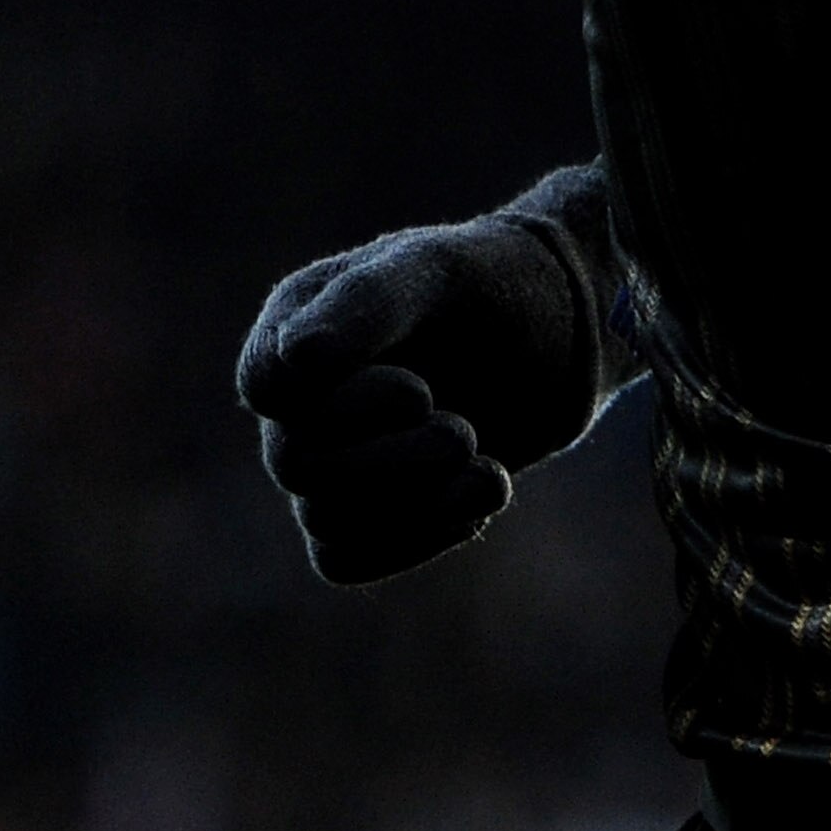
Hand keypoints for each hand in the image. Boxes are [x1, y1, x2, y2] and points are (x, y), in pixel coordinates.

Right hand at [238, 190, 607, 585]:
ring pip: (325, 519)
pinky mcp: (364, 508)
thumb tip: (295, 356)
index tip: (418, 393)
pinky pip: (347, 559)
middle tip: (462, 435)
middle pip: (296, 464)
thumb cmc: (494, 282)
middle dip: (391, 459)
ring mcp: (328, 455)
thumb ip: (368, 302)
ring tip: (482, 463)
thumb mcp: (440, 272)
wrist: (564, 332)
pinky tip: (474, 495)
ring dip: (415, 500)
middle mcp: (300, 395)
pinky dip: (415, 538)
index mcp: (299, 321)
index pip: (266, 385)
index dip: (341, 407)